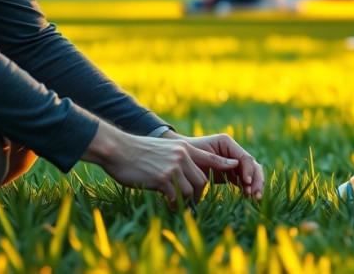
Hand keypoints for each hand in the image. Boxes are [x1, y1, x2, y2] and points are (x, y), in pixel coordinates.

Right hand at [84, 123, 241, 207]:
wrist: (118, 149)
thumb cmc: (137, 151)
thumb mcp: (163, 149)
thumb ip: (176, 158)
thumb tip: (183, 173)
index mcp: (183, 148)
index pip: (209, 157)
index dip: (223, 164)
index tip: (234, 167)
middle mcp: (182, 156)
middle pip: (202, 180)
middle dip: (199, 194)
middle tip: (192, 202)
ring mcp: (173, 167)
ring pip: (192, 190)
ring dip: (187, 201)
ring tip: (179, 205)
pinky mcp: (163, 178)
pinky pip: (177, 196)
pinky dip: (175, 204)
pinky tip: (169, 205)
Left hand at [166, 131, 264, 199]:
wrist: (178, 160)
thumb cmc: (187, 154)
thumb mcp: (200, 156)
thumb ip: (216, 159)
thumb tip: (235, 164)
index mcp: (227, 143)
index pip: (244, 157)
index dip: (248, 170)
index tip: (247, 183)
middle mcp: (233, 151)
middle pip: (252, 165)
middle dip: (256, 179)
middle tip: (255, 195)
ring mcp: (234, 163)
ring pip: (252, 173)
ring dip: (255, 185)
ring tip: (254, 198)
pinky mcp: (232, 174)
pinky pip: (244, 181)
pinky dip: (247, 189)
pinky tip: (248, 198)